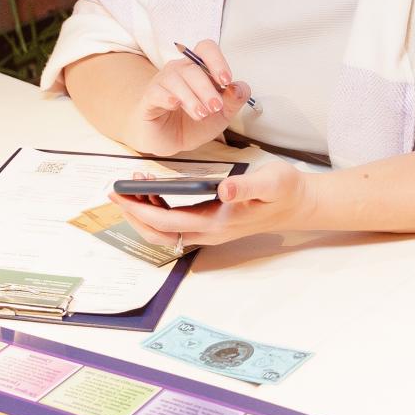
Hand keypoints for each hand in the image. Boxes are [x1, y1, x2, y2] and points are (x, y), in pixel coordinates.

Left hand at [110, 159, 310, 246]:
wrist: (298, 204)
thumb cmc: (284, 190)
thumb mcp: (270, 181)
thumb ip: (248, 185)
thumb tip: (225, 190)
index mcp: (217, 223)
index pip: (168, 221)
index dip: (141, 209)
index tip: (122, 194)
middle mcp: (209, 232)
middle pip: (159, 233)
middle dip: (133, 214)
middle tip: (115, 191)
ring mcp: (209, 230)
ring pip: (165, 232)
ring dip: (144, 214)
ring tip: (132, 188)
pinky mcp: (211, 224)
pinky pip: (175, 224)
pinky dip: (158, 211)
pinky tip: (155, 192)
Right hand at [122, 39, 251, 157]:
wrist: (171, 141)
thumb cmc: (194, 122)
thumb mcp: (222, 115)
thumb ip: (234, 100)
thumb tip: (240, 88)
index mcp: (199, 69)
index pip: (206, 49)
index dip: (217, 61)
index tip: (226, 81)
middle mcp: (180, 70)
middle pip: (192, 67)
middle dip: (207, 89)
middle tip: (215, 107)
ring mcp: (162, 82)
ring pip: (175, 78)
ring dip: (191, 97)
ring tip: (201, 114)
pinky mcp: (150, 98)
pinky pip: (157, 91)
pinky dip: (168, 97)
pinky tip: (175, 105)